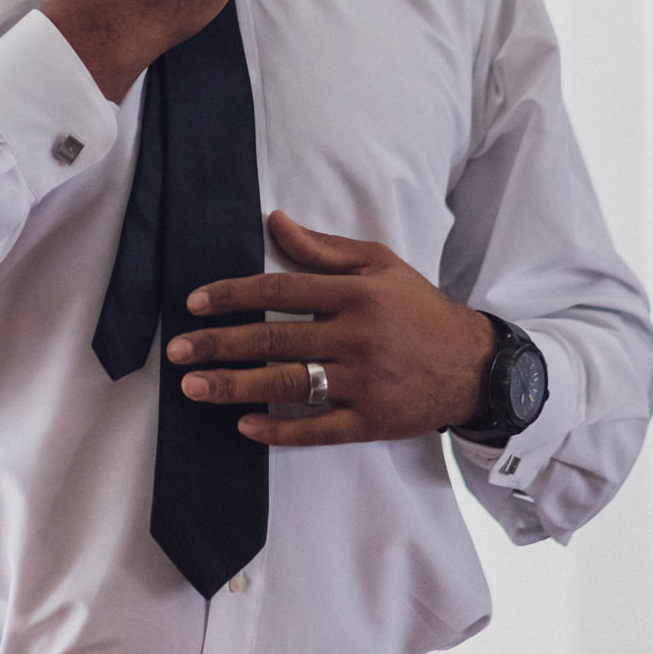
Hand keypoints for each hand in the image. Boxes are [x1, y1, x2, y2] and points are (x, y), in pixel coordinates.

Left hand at [164, 210, 495, 443]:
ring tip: (194, 388)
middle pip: (275, 340)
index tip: (196, 304)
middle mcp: (357, 337)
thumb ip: (323, 249)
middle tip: (177, 351)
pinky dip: (280, 432)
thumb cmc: (419, 309)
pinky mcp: (372, 421)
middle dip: (219, 345)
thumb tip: (273, 221)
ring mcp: (364, 382)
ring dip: (236, 387)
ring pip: (288, 385)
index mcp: (356, 294)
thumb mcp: (379, 265)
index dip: (234, 296)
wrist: (474, 365)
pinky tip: (244, 428)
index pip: (281, 290)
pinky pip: (318, 430)